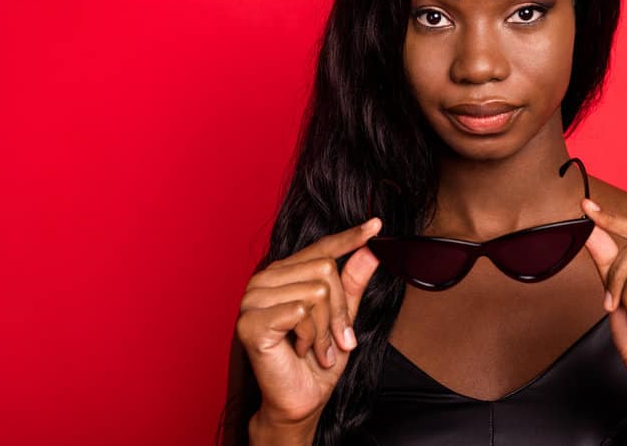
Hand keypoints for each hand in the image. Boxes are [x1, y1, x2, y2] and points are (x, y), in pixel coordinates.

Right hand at [235, 217, 382, 425]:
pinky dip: (311, 337)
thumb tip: (371, 248)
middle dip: (340, 311)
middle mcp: (265, 280)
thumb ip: (353, 282)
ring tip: (318, 349)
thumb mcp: (343, 317)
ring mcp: (253, 299)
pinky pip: (301, 312)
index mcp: (284, 274)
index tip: (376, 224)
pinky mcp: (250, 321)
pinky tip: (301, 350)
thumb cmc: (317, 362)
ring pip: (317, 291)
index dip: (350, 237)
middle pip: (326, 269)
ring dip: (327, 329)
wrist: (299, 402)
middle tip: (337, 339)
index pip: (321, 248)